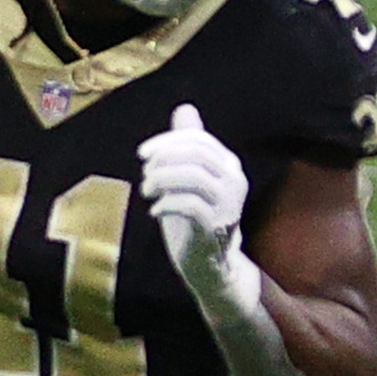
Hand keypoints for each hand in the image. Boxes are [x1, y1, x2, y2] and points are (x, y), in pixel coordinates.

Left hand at [137, 105, 259, 318]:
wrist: (210, 266)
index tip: (142, 155)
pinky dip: (166, 204)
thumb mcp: (190, 178)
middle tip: (145, 176)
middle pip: (196, 154)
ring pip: (193, 176)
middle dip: (163, 160)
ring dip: (161, 180)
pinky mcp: (216, 229)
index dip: (167, 141)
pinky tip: (155, 212)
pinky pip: (189, 205)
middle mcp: (234, 182)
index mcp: (229, 166)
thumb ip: (189, 145)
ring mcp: (228, 206)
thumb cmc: (196, 219)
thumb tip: (185, 109)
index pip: (198, 140)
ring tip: (147, 192)